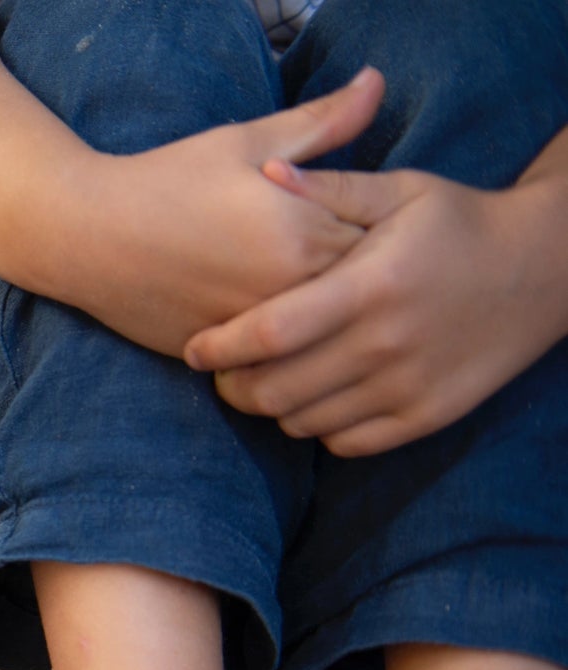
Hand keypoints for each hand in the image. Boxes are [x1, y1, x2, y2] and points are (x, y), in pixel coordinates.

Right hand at [43, 69, 386, 355]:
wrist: (86, 238)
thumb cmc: (166, 181)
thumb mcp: (246, 142)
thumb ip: (322, 122)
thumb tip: (378, 83)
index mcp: (306, 232)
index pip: (386, 242)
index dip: (391, 236)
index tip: (385, 229)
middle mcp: (288, 290)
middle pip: (362, 297)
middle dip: (370, 285)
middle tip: (374, 275)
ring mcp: (256, 332)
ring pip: (324, 337)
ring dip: (333, 325)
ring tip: (330, 305)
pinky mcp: (226, 357)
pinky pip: (280, 362)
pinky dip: (292, 349)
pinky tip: (290, 333)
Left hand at [184, 160, 567, 455]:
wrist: (544, 269)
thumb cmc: (457, 223)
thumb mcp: (400, 192)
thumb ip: (330, 187)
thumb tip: (266, 171)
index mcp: (370, 284)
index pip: (271, 332)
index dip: (219, 347)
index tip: (193, 348)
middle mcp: (387, 343)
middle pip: (275, 390)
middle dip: (233, 386)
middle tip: (222, 371)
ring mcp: (408, 386)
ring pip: (302, 422)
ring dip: (272, 407)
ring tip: (265, 380)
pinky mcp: (426, 416)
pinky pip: (344, 442)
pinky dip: (317, 426)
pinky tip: (315, 396)